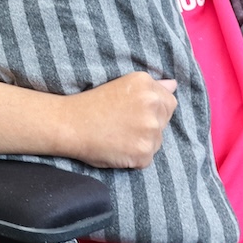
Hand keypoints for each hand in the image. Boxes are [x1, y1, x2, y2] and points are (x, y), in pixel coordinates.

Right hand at [63, 72, 177, 168]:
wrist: (69, 124)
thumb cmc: (91, 104)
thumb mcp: (121, 85)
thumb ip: (151, 86)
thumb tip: (173, 84)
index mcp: (145, 84)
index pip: (168, 100)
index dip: (152, 108)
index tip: (133, 112)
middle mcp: (152, 105)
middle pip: (164, 120)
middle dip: (149, 124)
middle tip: (122, 124)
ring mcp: (150, 130)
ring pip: (156, 140)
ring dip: (142, 141)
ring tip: (118, 136)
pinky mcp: (144, 153)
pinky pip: (146, 157)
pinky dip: (134, 156)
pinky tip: (117, 148)